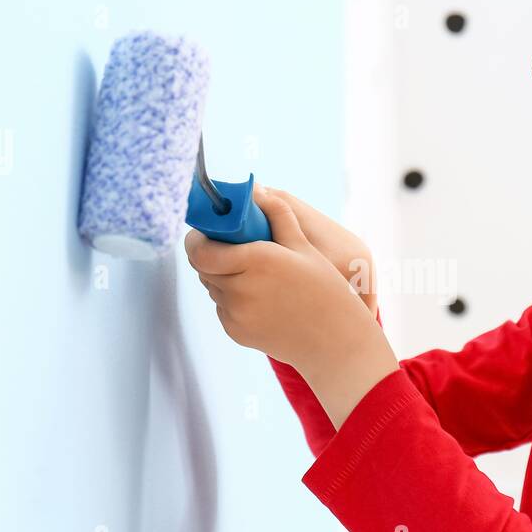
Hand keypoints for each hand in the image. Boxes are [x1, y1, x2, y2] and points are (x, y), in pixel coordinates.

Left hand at [185, 186, 380, 374]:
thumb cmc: (324, 289)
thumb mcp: (304, 246)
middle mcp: (240, 289)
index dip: (197, 240)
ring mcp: (236, 313)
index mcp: (256, 260)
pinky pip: (222, 308)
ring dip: (222, 278)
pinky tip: (260, 299)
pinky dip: (232, 300)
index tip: (207, 234)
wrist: (334, 341)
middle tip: (231, 250)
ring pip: (212, 288)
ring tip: (252, 276)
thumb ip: (277, 214)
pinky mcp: (235, 332)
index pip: (199, 250)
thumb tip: (256, 191)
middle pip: (202, 267)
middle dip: (211, 256)